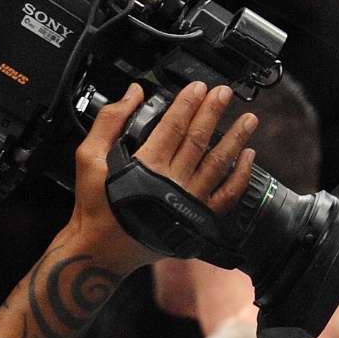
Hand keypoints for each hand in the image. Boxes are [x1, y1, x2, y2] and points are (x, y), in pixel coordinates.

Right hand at [70, 82, 256, 271]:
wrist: (102, 249)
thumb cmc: (95, 207)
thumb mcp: (89, 158)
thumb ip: (109, 122)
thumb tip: (133, 93)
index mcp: (146, 166)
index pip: (174, 126)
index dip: (188, 104)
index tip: (199, 88)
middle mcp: (172, 182)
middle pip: (199, 140)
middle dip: (213, 113)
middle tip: (225, 93)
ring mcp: (189, 201)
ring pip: (218, 164)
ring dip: (235, 139)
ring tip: (249, 120)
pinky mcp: (198, 218)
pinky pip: (227, 195)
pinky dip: (240, 175)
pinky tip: (248, 156)